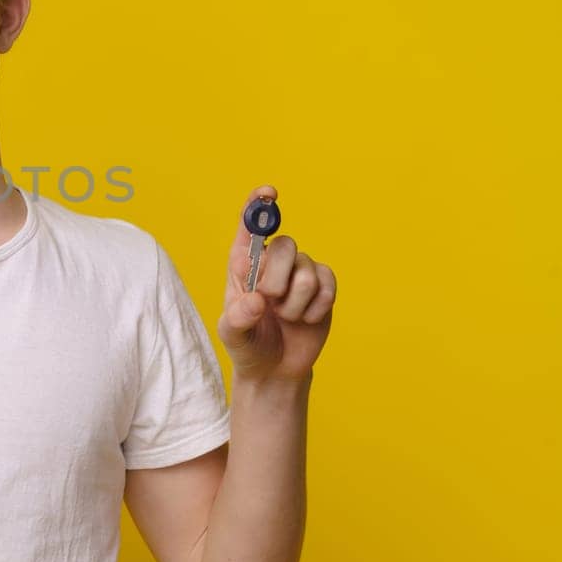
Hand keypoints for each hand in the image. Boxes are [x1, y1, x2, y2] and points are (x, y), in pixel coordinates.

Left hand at [215, 184, 335, 382]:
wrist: (276, 369)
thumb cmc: (248, 346)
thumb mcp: (233, 336)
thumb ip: (238, 318)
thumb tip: (257, 301)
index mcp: (243, 264)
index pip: (249, 226)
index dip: (258, 206)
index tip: (268, 192)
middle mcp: (272, 262)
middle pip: (285, 246)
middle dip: (278, 281)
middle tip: (270, 303)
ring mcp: (299, 271)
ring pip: (307, 272)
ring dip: (295, 304)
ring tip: (285, 317)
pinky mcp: (323, 286)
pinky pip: (328, 286)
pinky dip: (316, 309)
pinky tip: (305, 319)